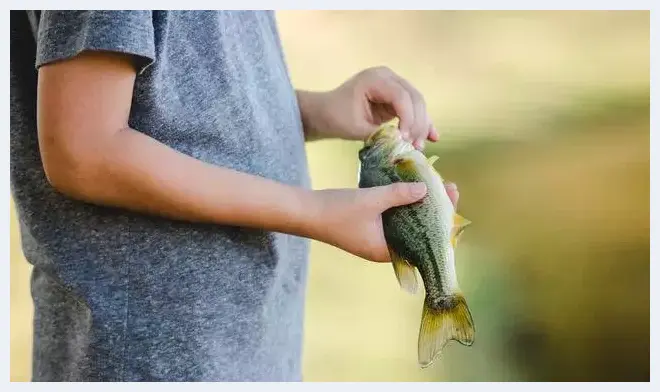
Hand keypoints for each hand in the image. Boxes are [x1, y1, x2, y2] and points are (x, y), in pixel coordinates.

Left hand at [298, 66, 437, 149]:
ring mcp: (394, 85)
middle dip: (418, 124)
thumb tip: (403, 142)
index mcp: (376, 79)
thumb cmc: (336, 117)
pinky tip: (433, 136)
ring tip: (420, 146)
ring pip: (418, 104)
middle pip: (415, 98)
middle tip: (416, 146)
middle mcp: (388, 77)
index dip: (408, 118)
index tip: (405, 139)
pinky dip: (421, 123)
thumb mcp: (356, 127)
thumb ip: (381, 133)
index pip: (401, 96)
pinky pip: (413, 109)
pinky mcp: (396, 98)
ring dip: (422, 125)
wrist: (325, 113)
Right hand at [309, 181, 458, 262]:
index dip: (442, 225)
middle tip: (448, 188)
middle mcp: (385, 249)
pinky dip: (405, 206)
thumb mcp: (371, 200)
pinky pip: (395, 219)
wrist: (305, 212)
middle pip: (419, 233)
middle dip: (435, 212)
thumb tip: (425, 188)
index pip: (424, 243)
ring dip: (421, 207)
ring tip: (436, 186)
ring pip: (407, 224)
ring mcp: (376, 239)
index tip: (452, 202)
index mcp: (387, 252)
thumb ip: (398, 194)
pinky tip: (412, 190)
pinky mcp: (370, 228)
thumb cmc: (336, 211)